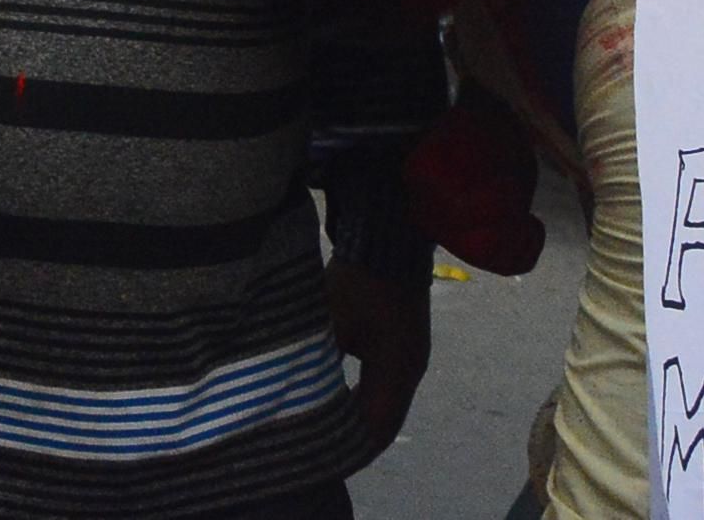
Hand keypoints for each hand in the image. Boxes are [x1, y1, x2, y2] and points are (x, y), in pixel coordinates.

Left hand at [324, 261, 433, 466]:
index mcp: (397, 371)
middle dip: (353, 440)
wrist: (388, 241)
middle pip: (383, 422)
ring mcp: (409, 358)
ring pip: (384, 405)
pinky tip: (339, 402)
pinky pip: (384, 386)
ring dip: (359, 420)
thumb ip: (317, 359)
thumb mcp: (333, 321)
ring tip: (327, 434)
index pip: (376, 428)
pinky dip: (363, 400)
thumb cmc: (359, 280)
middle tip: (321, 454)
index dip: (352, 449)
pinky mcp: (403, 346)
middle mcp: (409, 370)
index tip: (323, 462)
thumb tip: (293, 391)